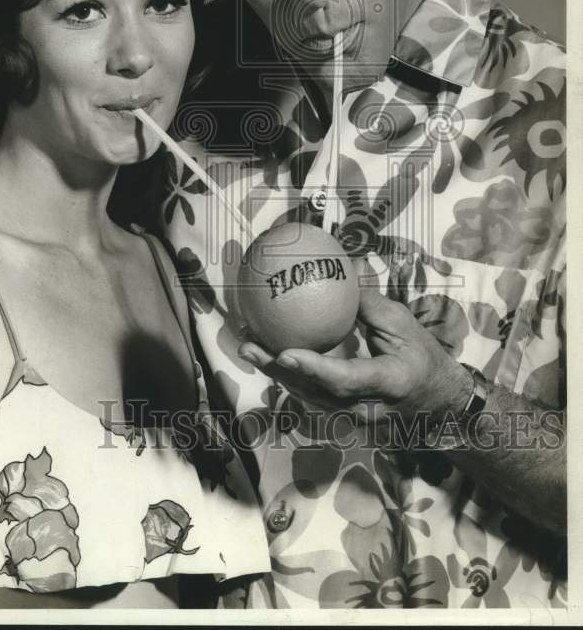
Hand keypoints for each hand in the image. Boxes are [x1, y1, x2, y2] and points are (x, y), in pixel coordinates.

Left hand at [239, 285, 472, 425]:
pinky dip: (289, 377)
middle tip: (248, 346)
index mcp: (389, 382)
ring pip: (308, 398)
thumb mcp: (404, 325)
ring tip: (248, 346)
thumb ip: (370, 303)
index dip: (314, 369)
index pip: (346, 380)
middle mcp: (368, 409)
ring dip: (275, 373)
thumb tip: (344, 267)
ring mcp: (355, 420)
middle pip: (315, 394)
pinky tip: (266, 355)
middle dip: (278, 371)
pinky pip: (312, 398)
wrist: (440, 405)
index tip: (285, 353)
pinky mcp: (345, 420)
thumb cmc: (423, 358)